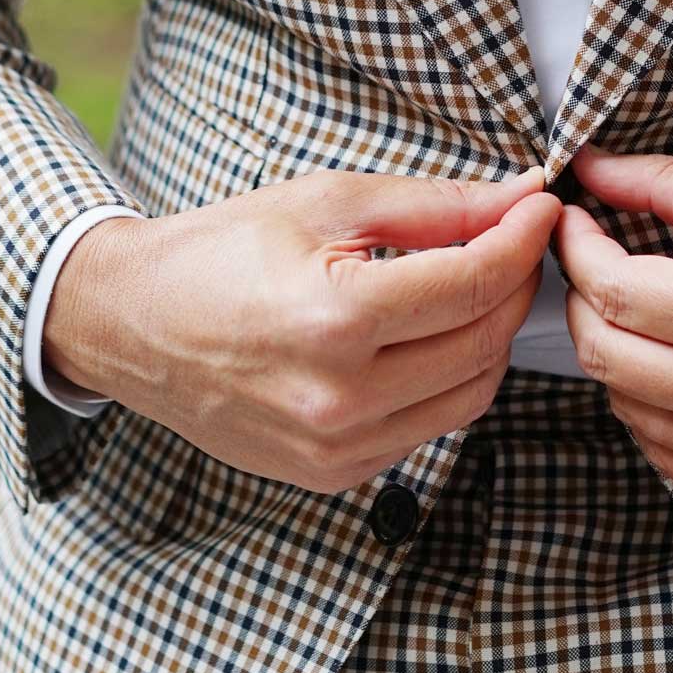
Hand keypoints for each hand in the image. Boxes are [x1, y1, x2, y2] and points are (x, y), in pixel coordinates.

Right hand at [43, 165, 559, 493]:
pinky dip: (447, 379)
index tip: (540, 208)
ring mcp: (338, 448)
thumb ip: (435, 206)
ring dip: (489, 336)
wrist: (132, 326)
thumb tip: (520, 198)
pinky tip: (425, 338)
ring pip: (471, 393)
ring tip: (473, 286)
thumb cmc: (220, 252)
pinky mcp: (334, 474)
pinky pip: (429, 427)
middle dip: (515, 285)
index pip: (475, 283)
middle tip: (514, 241)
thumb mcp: (326, 203)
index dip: (523, 240)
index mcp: (335, 320)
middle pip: (485, 343)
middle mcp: (340, 398)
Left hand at [556, 146, 672, 516]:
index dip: (577, 250)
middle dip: (583, 302)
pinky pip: (667, 456)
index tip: (575, 223)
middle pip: (603, 355)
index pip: (612, 290)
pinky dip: (655, 410)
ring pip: (626, 409)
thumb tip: (591, 170)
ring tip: (648, 317)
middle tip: (598, 267)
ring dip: (619, 355)